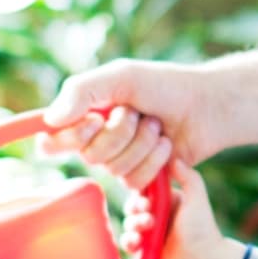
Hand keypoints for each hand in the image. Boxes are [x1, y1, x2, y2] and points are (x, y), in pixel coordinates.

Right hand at [39, 59, 219, 189]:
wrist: (206, 105)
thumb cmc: (165, 84)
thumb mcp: (122, 76)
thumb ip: (81, 91)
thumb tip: (50, 121)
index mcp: (85, 114)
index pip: (52, 140)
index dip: (70, 137)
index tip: (96, 120)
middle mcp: (97, 139)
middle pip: (88, 156)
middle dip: (119, 133)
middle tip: (138, 113)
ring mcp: (120, 160)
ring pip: (113, 170)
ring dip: (141, 145)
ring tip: (157, 126)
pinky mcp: (142, 176)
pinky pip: (134, 182)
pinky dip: (154, 162)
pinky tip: (167, 145)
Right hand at [118, 160, 235, 258]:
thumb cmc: (201, 227)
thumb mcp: (196, 197)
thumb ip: (188, 176)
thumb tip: (171, 156)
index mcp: (166, 200)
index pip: (144, 189)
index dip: (140, 191)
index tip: (147, 197)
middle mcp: (155, 215)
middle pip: (132, 206)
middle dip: (136, 210)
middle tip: (149, 217)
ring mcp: (149, 233)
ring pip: (128, 224)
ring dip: (133, 225)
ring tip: (146, 228)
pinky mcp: (144, 250)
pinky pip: (127, 243)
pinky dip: (128, 242)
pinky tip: (137, 243)